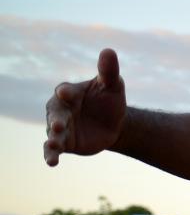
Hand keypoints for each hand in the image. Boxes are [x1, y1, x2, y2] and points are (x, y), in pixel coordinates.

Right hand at [44, 48, 126, 166]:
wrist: (113, 124)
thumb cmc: (109, 100)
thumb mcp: (113, 86)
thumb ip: (109, 71)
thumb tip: (109, 51)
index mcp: (70, 93)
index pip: (66, 91)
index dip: (66, 92)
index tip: (66, 93)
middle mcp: (60, 109)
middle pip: (55, 113)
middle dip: (56, 119)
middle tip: (58, 125)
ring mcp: (60, 127)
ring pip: (52, 133)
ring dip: (52, 138)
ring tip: (54, 143)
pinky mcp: (63, 143)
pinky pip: (52, 149)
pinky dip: (50, 155)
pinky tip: (52, 163)